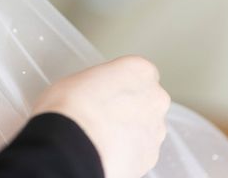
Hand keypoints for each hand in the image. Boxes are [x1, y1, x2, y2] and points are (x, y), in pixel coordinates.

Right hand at [32, 56, 170, 177]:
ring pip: (146, 127)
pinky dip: (127, 152)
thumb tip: (90, 94)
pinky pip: (141, 151)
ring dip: (129, 131)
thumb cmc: (71, 109)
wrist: (75, 149)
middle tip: (103, 114)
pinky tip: (106, 152)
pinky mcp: (151, 157)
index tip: (104, 90)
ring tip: (102, 137)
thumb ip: (96, 84)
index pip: (135, 71)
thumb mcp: (76, 79)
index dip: (118, 83)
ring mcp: (155, 129)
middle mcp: (154, 98)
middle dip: (130, 107)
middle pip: (146, 99)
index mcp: (139, 70)